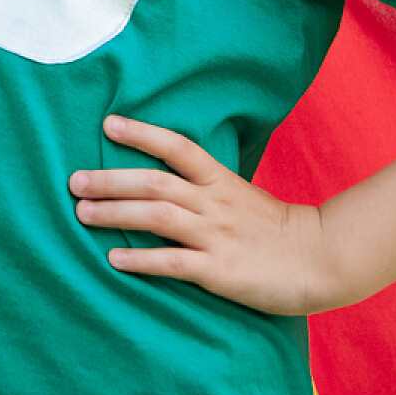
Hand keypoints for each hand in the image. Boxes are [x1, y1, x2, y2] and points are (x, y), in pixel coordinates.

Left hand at [70, 115, 342, 315]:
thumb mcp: (239, 194)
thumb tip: (164, 175)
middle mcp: (214, 203)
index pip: (177, 147)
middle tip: (74, 181)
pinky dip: (141, 259)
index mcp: (220, 180)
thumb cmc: (274, 228)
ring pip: (158, 216)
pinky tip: (115, 259)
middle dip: (110, 179)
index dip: (142, 133)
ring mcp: (216, 236)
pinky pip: (173, 262)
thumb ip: (204, 186)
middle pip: (155, 182)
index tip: (108, 124)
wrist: (321, 259)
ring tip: (83, 213)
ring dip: (116, 213)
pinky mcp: (220, 270)